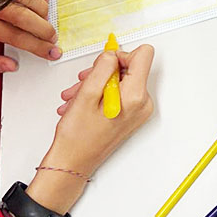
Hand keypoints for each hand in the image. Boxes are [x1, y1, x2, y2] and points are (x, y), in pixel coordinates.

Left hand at [0, 0, 59, 74]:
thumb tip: (10, 66)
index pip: (16, 37)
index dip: (37, 47)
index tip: (51, 52)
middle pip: (27, 19)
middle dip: (45, 32)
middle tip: (52, 38)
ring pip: (35, 3)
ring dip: (44, 15)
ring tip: (43, 22)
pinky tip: (40, 4)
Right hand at [27, 45, 154, 214]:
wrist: (73, 163)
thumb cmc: (77, 137)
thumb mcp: (87, 94)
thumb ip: (103, 67)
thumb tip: (112, 53)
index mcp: (136, 96)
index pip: (143, 54)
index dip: (121, 54)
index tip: (104, 65)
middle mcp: (143, 103)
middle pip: (130, 67)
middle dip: (103, 71)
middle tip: (83, 82)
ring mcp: (138, 110)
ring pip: (121, 80)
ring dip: (97, 83)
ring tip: (77, 96)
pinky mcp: (131, 115)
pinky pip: (120, 92)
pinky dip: (100, 92)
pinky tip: (81, 102)